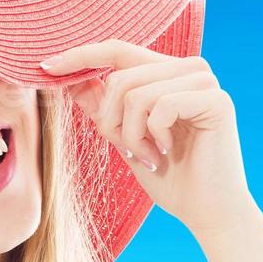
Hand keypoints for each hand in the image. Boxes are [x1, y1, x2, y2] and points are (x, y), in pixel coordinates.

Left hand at [41, 40, 259, 242]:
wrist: (206, 212)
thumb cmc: (170, 178)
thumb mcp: (125, 138)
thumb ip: (104, 107)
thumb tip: (72, 79)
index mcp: (168, 73)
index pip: (118, 50)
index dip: (81, 55)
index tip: (46, 66)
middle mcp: (189, 69)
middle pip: (120, 77)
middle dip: (110, 119)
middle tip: (127, 149)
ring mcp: (204, 82)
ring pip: (135, 92)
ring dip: (131, 133)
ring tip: (148, 155)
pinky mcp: (216, 100)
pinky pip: (160, 106)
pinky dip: (153, 136)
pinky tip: (167, 153)